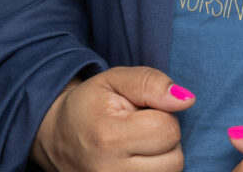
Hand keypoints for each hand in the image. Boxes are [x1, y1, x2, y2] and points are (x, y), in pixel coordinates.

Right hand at [30, 65, 195, 170]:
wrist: (55, 135)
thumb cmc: (91, 103)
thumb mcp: (116, 79)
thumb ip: (152, 83)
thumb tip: (187, 99)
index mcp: (110, 137)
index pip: (168, 130)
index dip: (164, 114)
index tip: (143, 111)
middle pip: (174, 160)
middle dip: (165, 140)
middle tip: (142, 129)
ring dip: (162, 159)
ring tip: (139, 145)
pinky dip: (153, 170)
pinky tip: (138, 160)